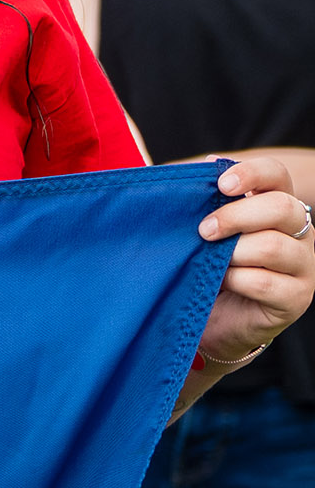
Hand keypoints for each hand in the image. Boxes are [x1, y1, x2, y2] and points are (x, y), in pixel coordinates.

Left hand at [189, 155, 314, 397]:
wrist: (209, 317)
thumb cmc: (203, 264)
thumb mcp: (197, 229)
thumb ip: (196, 200)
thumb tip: (184, 170)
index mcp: (274, 203)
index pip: (277, 174)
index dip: (252, 173)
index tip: (222, 184)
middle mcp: (298, 231)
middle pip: (283, 207)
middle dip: (237, 216)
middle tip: (204, 231)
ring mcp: (302, 265)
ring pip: (275, 246)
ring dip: (234, 251)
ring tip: (211, 260)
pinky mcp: (296, 297)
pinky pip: (266, 282)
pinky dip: (237, 280)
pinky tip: (221, 282)